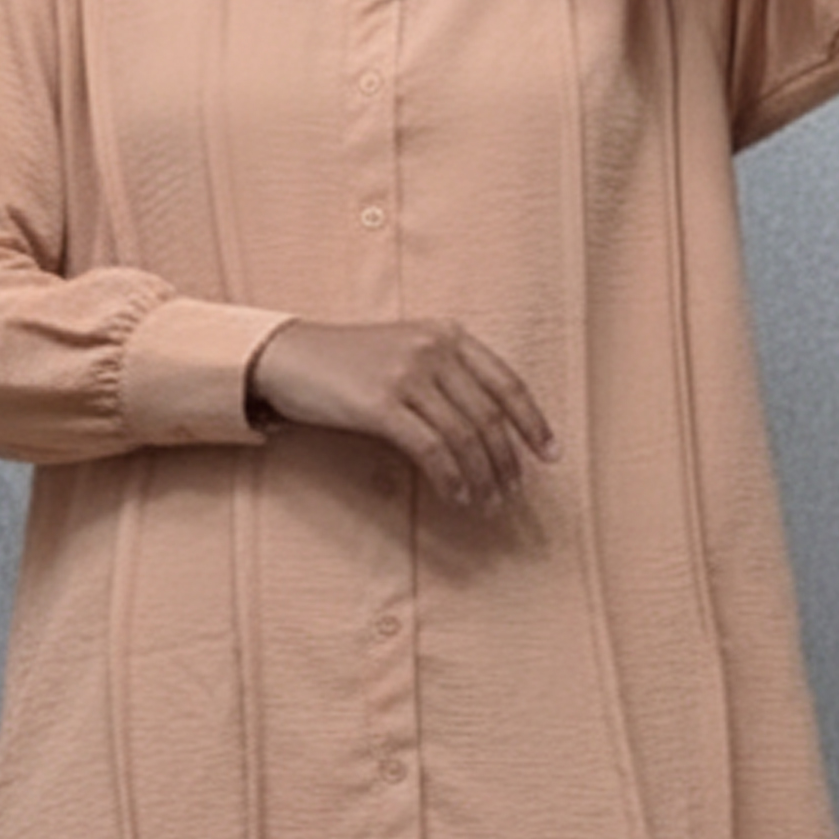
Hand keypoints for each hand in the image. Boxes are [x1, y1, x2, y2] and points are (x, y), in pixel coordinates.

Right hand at [249, 317, 557, 508]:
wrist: (289, 356)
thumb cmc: (347, 362)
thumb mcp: (405, 352)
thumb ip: (445, 375)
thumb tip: (485, 429)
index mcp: (448, 334)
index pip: (507, 382)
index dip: (534, 422)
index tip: (550, 455)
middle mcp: (433, 349)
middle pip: (489, 416)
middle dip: (506, 462)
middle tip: (511, 494)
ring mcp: (407, 374)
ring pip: (464, 436)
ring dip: (481, 477)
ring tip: (487, 504)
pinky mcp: (380, 404)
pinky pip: (430, 449)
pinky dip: (450, 478)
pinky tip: (455, 497)